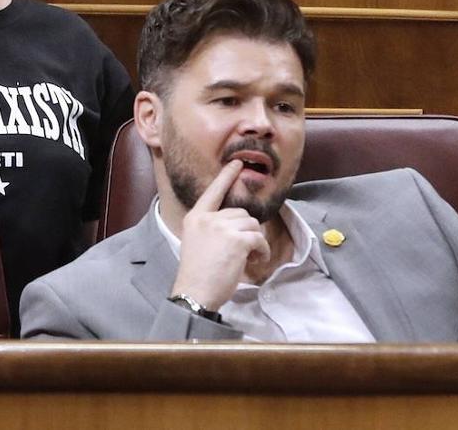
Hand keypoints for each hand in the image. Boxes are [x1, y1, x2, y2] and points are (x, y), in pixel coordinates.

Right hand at [169, 159, 269, 311]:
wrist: (195, 293)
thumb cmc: (197, 274)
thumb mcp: (197, 242)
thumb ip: (211, 228)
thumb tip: (235, 224)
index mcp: (195, 218)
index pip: (213, 192)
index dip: (226, 176)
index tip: (237, 163)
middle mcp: (207, 219)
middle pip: (240, 213)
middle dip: (246, 230)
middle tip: (243, 250)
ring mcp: (222, 228)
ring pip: (252, 224)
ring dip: (255, 241)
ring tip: (248, 257)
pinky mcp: (237, 241)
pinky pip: (259, 239)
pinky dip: (262, 251)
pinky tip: (254, 261)